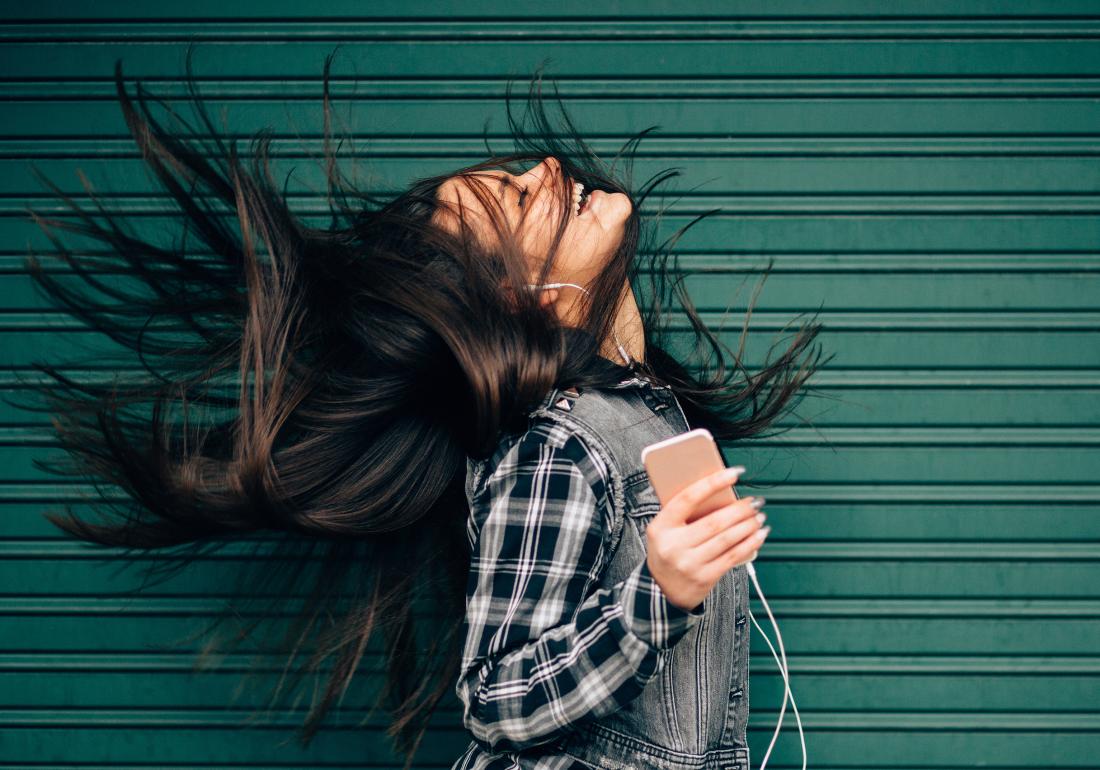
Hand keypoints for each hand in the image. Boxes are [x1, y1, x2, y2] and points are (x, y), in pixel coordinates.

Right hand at [645, 466, 769, 611]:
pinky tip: (759, 535)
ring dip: (748, 525)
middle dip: (740, 509)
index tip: (733, 473)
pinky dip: (750, 544)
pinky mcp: (704, 578)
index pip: (688, 498)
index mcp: (661, 527)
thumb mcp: (664, 529)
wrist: (662, 589)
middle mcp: (673, 545)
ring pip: (726, 539)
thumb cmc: (668, 550)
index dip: (712, 483)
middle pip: (714, 522)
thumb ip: (684, 512)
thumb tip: (719, 490)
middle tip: (754, 501)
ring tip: (759, 516)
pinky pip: (732, 557)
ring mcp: (689, 564)